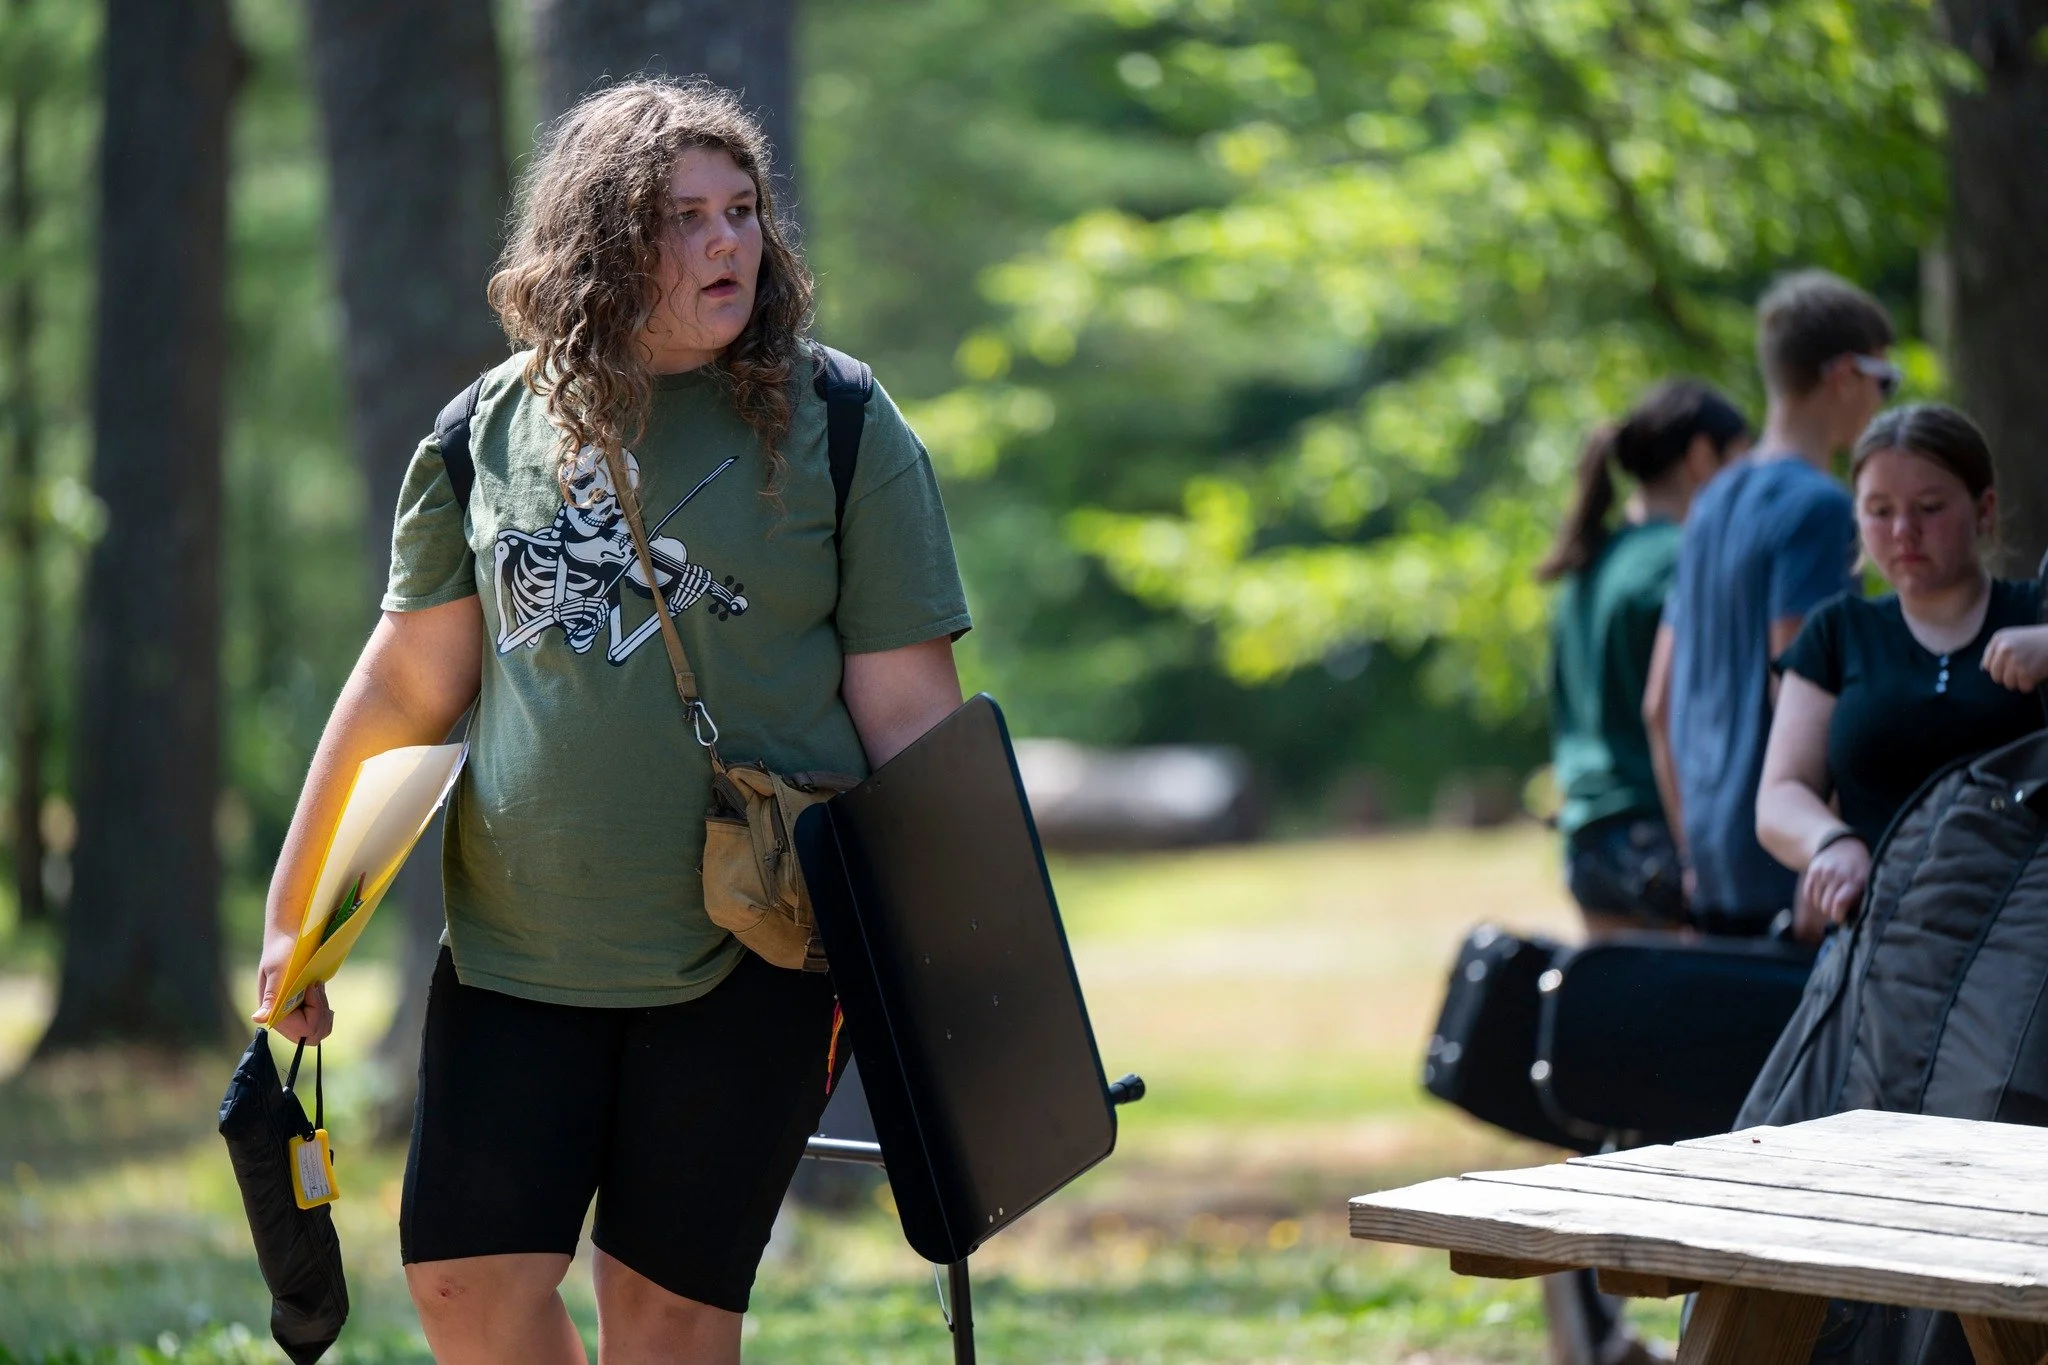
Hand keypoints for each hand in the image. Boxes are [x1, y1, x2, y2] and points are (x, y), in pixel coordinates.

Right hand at [253, 930, 333, 1044]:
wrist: (290, 937)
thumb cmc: (283, 951)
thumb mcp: (279, 972)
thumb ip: (272, 997)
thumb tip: (258, 1019)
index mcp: (273, 1012)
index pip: (304, 1030)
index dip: (315, 1013)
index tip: (312, 987)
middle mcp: (282, 1018)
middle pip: (311, 1036)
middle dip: (321, 1015)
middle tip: (316, 989)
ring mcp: (293, 1015)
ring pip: (317, 1031)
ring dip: (323, 1011)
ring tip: (316, 988)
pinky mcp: (302, 1010)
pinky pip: (319, 1022)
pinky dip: (323, 1009)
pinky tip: (318, 991)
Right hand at [1800, 832, 1870, 931]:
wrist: (1844, 845)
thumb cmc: (1859, 870)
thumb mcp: (1866, 882)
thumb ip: (1861, 900)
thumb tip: (1854, 922)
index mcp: (1854, 880)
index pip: (1839, 903)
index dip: (1838, 916)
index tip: (1840, 919)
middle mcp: (1837, 875)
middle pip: (1827, 905)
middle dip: (1831, 913)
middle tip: (1836, 912)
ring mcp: (1823, 872)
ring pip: (1817, 901)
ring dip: (1822, 906)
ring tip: (1830, 903)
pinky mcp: (1813, 871)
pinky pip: (1808, 894)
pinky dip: (1813, 900)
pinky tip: (1821, 898)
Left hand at [1983, 625, 2047, 692]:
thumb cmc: (2037, 641)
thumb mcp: (2013, 638)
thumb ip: (1997, 650)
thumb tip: (1983, 669)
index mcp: (1998, 639)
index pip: (1987, 665)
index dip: (2001, 668)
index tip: (2013, 664)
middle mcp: (2004, 649)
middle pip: (1996, 677)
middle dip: (2009, 676)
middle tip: (2023, 669)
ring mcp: (2015, 661)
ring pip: (2008, 684)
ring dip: (2020, 681)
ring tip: (2031, 669)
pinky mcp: (2026, 672)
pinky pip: (2023, 687)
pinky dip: (2031, 684)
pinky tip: (2038, 673)